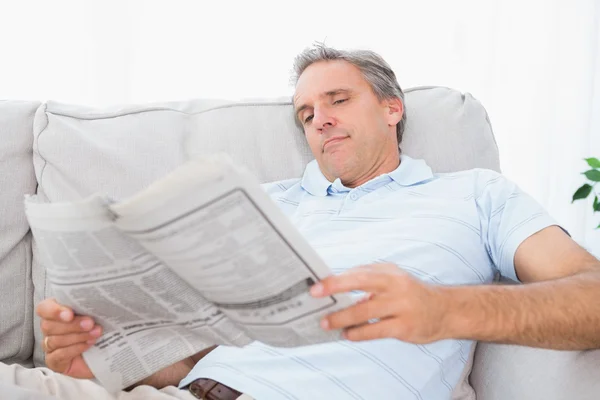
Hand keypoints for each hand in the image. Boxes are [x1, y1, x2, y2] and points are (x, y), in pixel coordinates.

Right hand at [36, 298, 102, 378]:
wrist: (106, 350)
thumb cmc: (99, 326)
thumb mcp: (96, 314)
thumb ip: (89, 307)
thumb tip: (95, 303)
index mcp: (56, 311)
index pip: (44, 308)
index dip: (54, 311)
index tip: (70, 314)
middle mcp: (50, 327)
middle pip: (49, 325)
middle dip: (72, 325)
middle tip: (90, 323)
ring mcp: (50, 345)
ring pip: (54, 340)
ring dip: (77, 336)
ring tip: (95, 333)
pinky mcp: (54, 360)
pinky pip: (58, 355)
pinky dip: (75, 349)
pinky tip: (88, 345)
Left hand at [310, 263, 449, 342]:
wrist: (445, 310)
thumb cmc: (410, 293)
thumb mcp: (392, 279)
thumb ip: (367, 279)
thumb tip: (336, 286)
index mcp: (389, 272)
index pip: (358, 272)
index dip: (335, 279)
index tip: (316, 286)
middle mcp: (396, 285)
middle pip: (361, 283)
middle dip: (336, 290)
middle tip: (315, 298)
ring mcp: (401, 306)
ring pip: (365, 311)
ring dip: (342, 318)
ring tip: (327, 323)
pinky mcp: (405, 327)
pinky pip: (376, 330)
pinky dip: (359, 333)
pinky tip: (347, 334)